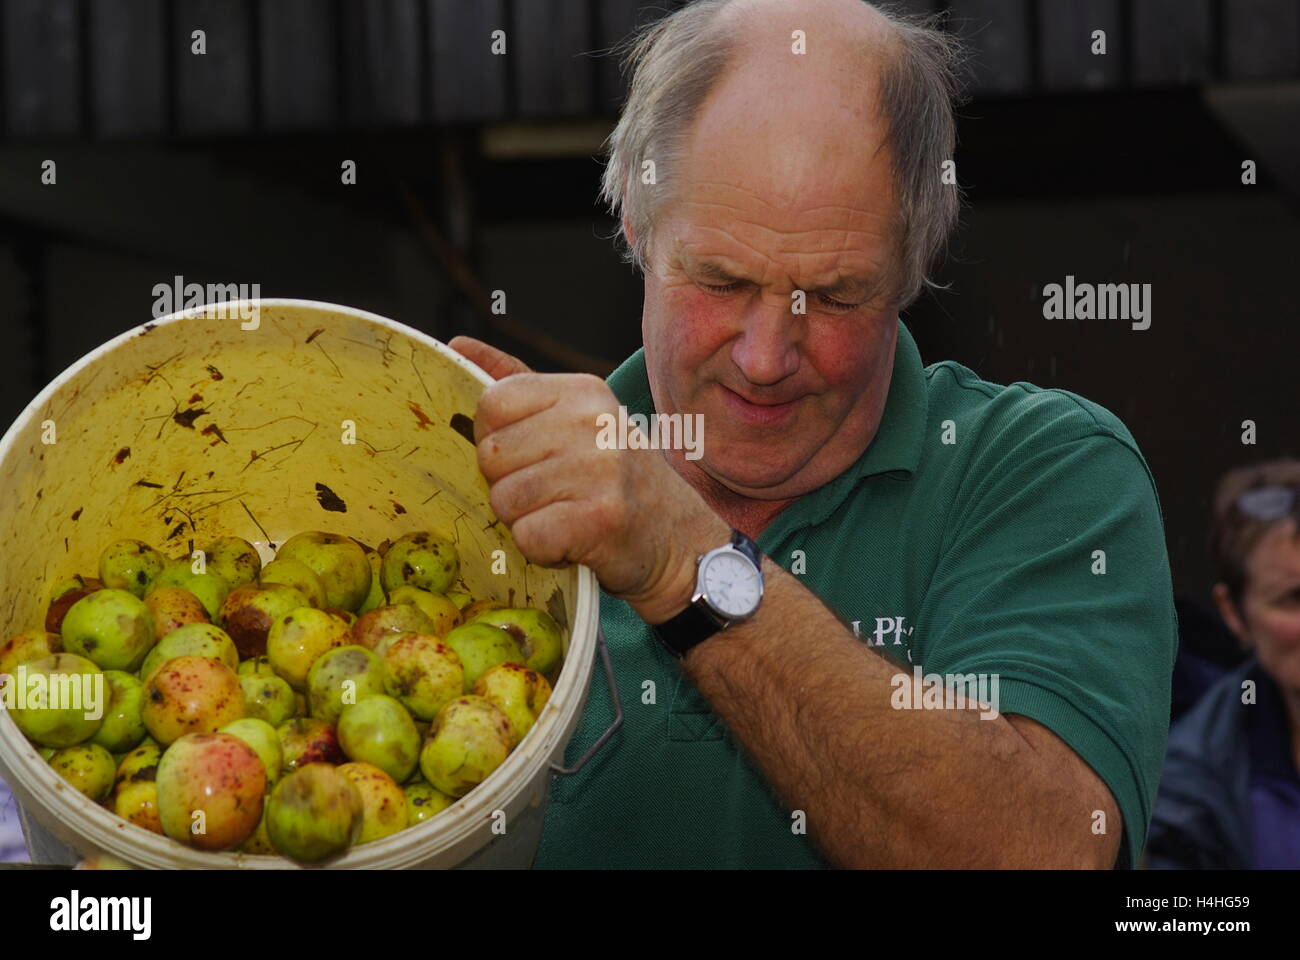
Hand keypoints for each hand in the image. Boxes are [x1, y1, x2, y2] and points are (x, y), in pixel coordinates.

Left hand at [447, 336, 728, 623]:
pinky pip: (527, 536)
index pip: (491, 405)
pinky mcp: (600, 519)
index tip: (532, 457)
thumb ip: (515, 381)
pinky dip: (543, 550)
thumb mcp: (574, 417)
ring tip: (566, 515)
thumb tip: (456, 344)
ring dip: (527, 520)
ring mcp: (599, 469)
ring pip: (504, 501)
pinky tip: (573, 541)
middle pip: (492, 457)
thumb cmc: (615, 479)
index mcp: (581, 390)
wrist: (678, 539)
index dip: (498, 440)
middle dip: (510, 486)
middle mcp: (592, 421)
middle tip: (555, 493)